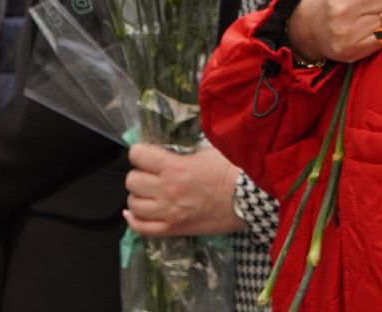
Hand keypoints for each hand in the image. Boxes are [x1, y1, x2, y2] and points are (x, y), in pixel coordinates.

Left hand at [124, 143, 242, 236]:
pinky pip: (142, 228)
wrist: (249, 198)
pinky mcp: (174, 229)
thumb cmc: (232, 170)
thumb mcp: (207, 152)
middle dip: (139, 174)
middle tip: (151, 174)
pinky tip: (135, 213)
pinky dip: (134, 220)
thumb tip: (168, 153)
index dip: (140, 153)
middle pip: (131, 181)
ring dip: (139, 196)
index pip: (138, 155)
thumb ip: (184, 153)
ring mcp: (168, 212)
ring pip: (133, 205)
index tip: (147, 155)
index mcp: (175, 167)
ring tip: (150, 193)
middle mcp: (166, 190)